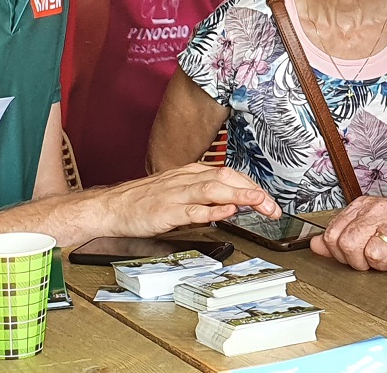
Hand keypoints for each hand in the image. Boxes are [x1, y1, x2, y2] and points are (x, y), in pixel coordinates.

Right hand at [92, 164, 278, 238]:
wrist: (112, 207)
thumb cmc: (144, 202)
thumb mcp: (178, 192)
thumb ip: (204, 196)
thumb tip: (232, 202)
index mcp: (190, 173)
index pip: (229, 174)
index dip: (252, 186)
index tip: (269, 200)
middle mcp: (186, 179)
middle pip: (227, 178)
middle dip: (253, 191)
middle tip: (273, 207)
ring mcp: (176, 194)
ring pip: (213, 189)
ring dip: (239, 195)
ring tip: (259, 204)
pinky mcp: (166, 210)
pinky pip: (192, 209)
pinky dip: (211, 210)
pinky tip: (226, 212)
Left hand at [310, 196, 386, 272]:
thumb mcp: (366, 226)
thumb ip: (339, 235)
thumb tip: (315, 245)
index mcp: (363, 206)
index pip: (333, 234)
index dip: (340, 254)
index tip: (353, 255)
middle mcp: (379, 209)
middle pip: (349, 244)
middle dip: (359, 261)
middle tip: (372, 259)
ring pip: (374, 255)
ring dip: (383, 264)